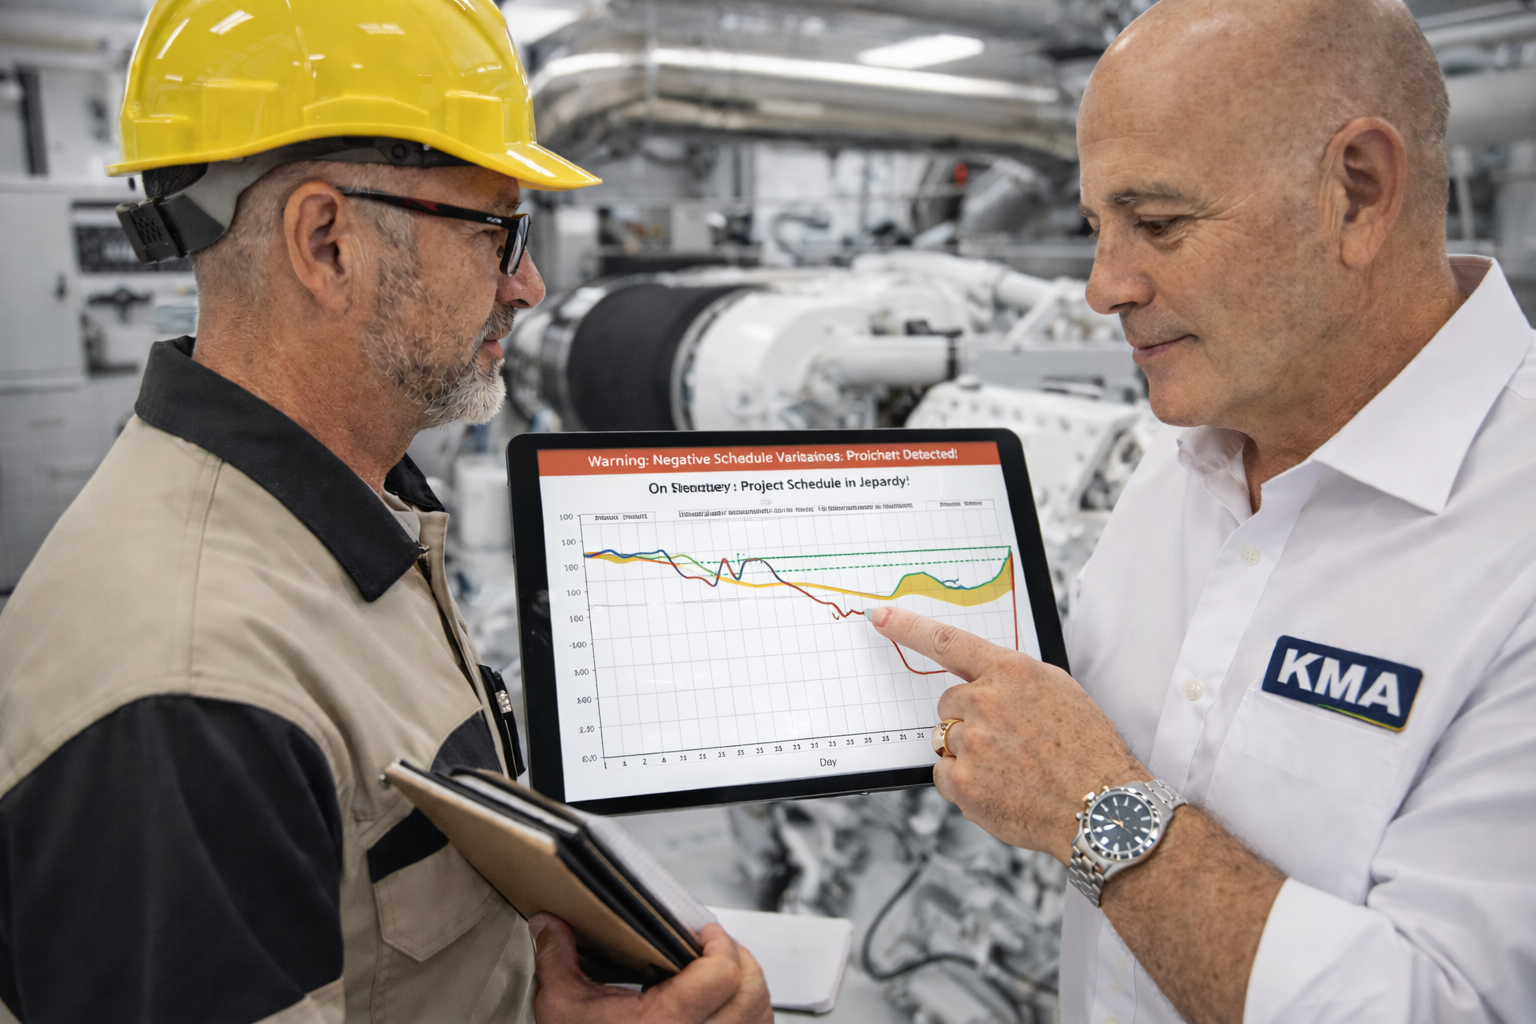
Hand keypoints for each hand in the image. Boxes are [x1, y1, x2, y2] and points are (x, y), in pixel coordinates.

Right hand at [530, 913, 771, 1023]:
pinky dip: (749, 1017)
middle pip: (752, 990)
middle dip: (739, 959)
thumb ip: (557, 961)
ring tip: (723, 975)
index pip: (721, 973)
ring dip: (749, 988)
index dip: (719, 942)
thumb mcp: (562, 1009)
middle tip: (715, 948)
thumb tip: (549, 924)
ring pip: (760, 1015)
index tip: (704, 931)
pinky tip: (726, 1009)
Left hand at [868, 605, 1144, 861]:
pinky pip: (943, 774)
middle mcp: (986, 702)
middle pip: (947, 704)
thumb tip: (980, 680)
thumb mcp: (1059, 691)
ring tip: (1012, 768)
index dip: (908, 628)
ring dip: (970, 752)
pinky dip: (964, 782)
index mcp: (1011, 672)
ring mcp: (972, 743)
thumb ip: (1013, 680)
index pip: (947, 642)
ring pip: (947, 740)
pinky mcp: (963, 783)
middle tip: (1007, 740)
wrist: (1103, 807)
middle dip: (968, 719)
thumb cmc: (1088, 749)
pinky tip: (1000, 788)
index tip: (881, 617)